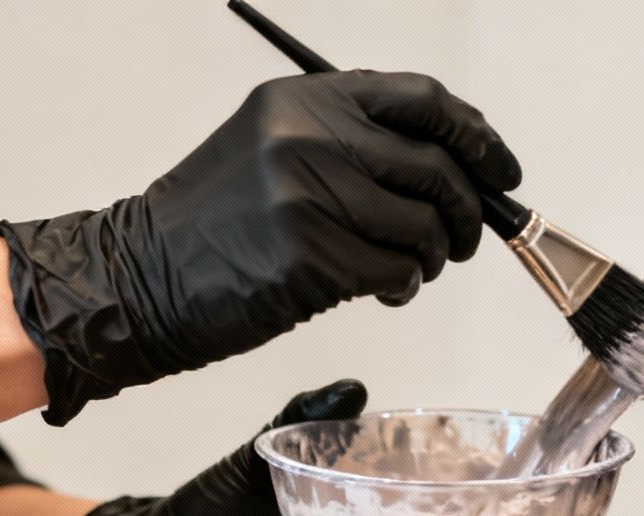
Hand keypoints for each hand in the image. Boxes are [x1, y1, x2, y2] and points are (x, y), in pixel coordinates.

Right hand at [0, 73, 521, 425]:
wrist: (141, 277)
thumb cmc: (217, 224)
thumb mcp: (277, 147)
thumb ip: (355, 142)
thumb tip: (455, 167)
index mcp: (308, 98)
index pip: (424, 99)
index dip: (477, 137)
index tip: (502, 172)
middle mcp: (310, 134)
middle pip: (437, 165)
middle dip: (468, 212)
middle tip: (463, 241)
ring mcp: (310, 194)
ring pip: (424, 225)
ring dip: (432, 258)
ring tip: (409, 271)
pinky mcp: (310, 255)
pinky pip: (396, 270)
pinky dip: (403, 286)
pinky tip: (383, 291)